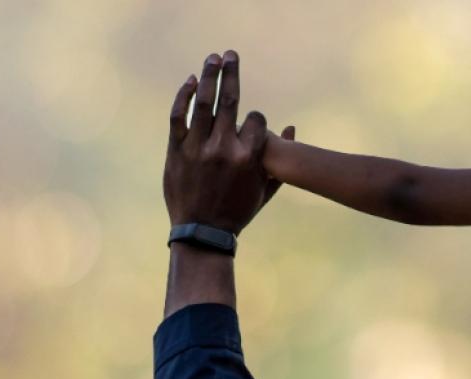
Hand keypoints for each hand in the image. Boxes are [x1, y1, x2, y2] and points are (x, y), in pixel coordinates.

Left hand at [163, 50, 291, 230]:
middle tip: (231, 53)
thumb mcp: (266, 188)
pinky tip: (191, 82)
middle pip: (230, 100)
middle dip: (232, 73)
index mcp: (249, 158)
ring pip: (203, 103)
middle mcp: (224, 149)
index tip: (253, 120)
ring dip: (209, 76)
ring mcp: (198, 148)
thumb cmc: (237, 212)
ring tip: (213, 58)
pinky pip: (179, 117)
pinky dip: (184, 97)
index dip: (257, 118)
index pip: (257, 120)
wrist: (202, 233)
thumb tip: (294, 128)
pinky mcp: (177, 151)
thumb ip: (282, 158)